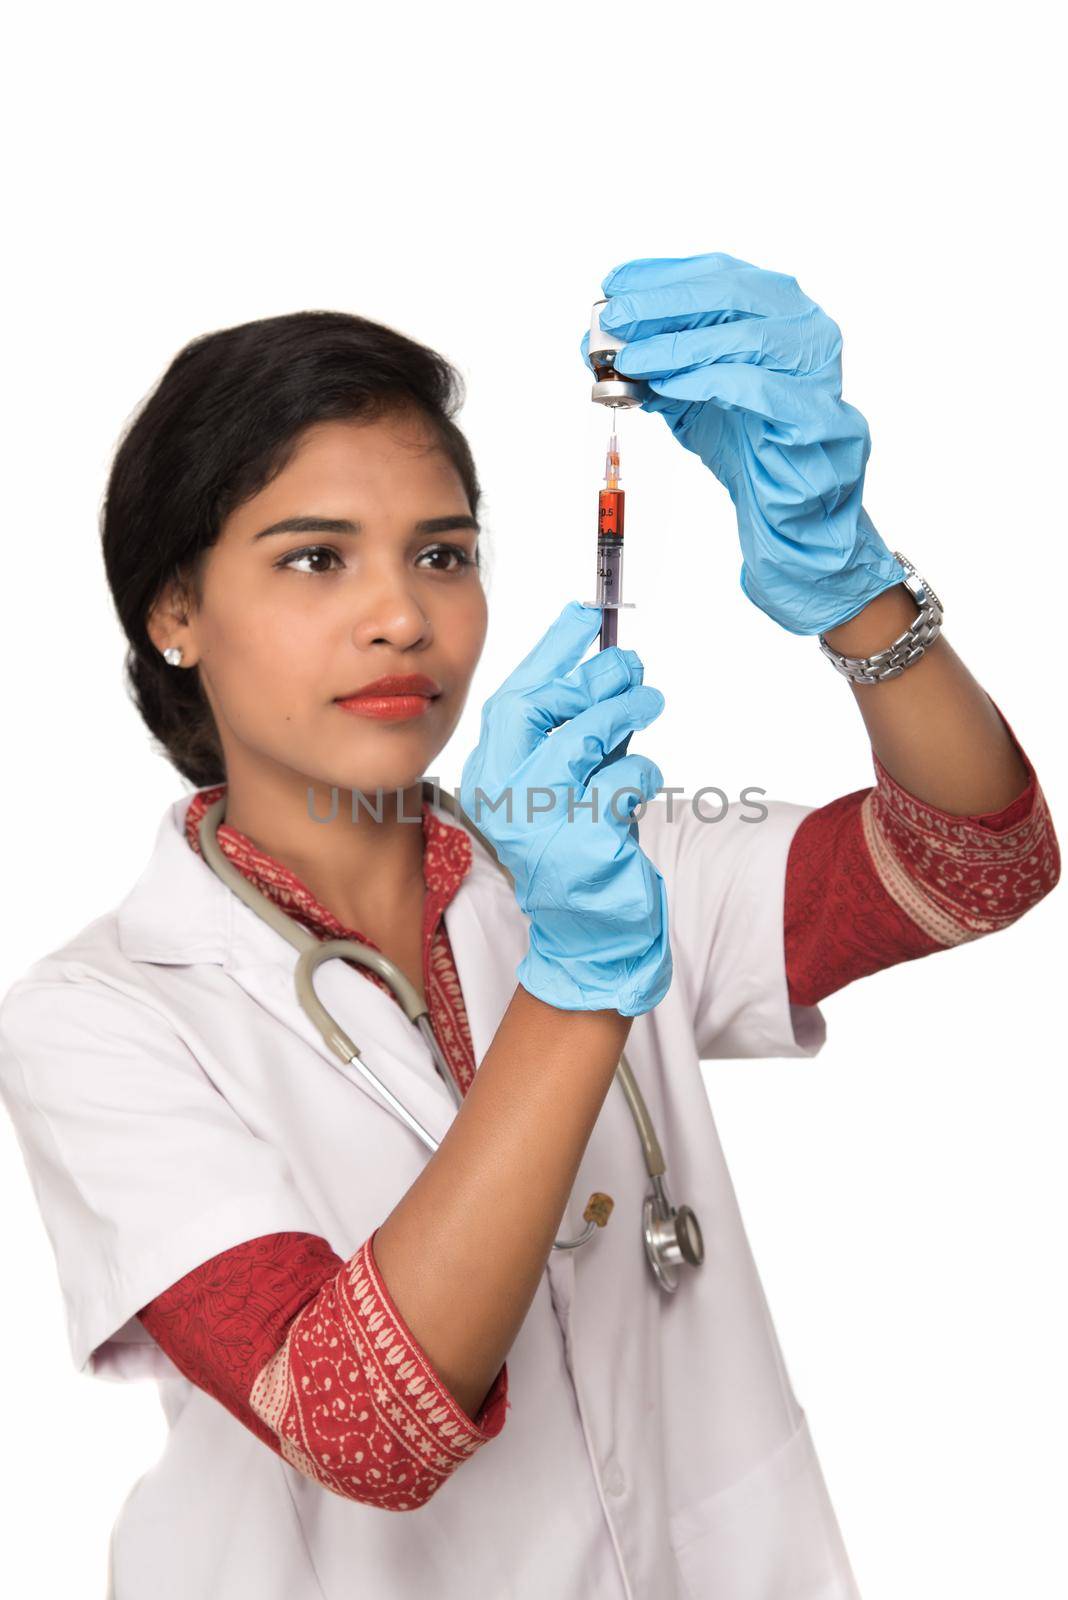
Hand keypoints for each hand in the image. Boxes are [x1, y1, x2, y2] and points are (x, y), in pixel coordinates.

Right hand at [459, 601, 670, 1016]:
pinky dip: (641, 770)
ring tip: (649, 700)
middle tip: (632, 665)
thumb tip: (613, 663)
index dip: (552, 650)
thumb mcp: (569, 778)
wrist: (589, 931)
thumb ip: (577, 728)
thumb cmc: (580, 842)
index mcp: (491, 771)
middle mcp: (503, 795)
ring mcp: (537, 822)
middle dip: (591, 676)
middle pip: (540, 709)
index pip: (515, 695)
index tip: (586, 613)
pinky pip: (620, 781)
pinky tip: (641, 780)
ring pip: (582, 738)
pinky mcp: (580, 845)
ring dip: (624, 710)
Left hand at [580, 251, 904, 634]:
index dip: (661, 276)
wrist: (788, 508)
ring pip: (744, 337)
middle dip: (663, 303)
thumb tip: (594, 345)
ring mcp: (816, 368)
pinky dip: (708, 380)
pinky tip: (671, 386)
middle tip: (616, 319)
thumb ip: (653, 364)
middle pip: (730, 294)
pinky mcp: (816, 413)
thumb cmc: (745, 443)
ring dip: (678, 345)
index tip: (614, 285)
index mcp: (778, 308)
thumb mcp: (688, 395)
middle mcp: (805, 326)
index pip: (717, 273)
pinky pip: (757, 387)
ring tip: (632, 360)